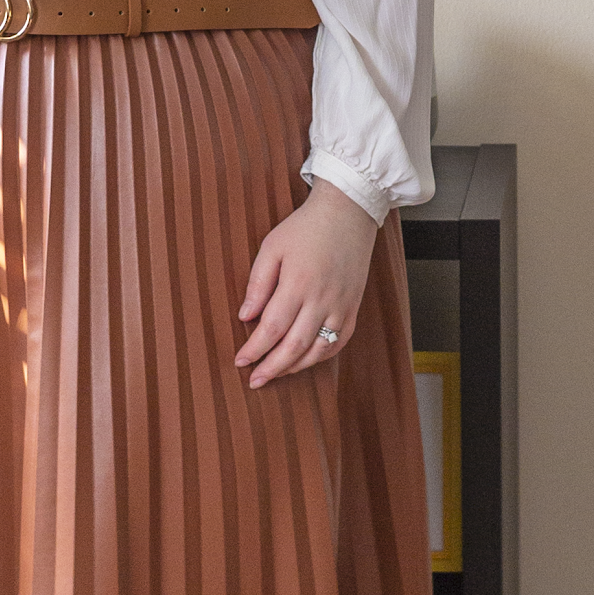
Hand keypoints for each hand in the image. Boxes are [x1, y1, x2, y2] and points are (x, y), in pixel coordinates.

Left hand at [235, 178, 379, 387]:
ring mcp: (341, 305)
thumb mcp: (272, 247)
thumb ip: (258, 283)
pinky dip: (321, 357)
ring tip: (275, 374)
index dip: (254, 349)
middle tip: (255, 381)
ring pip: (318, 350)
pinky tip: (304, 361)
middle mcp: (322, 299)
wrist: (348, 212)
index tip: (240, 361)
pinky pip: (338, 342)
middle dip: (272, 367)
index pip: (272, 328)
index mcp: (298, 283)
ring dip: (295, 367)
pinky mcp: (353, 307)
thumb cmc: (305, 228)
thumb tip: (245, 317)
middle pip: (294, 345)